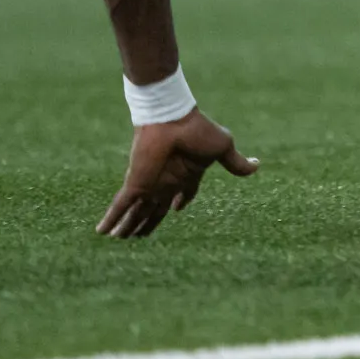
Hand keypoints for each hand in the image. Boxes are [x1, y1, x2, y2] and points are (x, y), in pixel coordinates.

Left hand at [98, 111, 256, 237]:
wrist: (173, 118)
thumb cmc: (198, 130)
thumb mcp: (222, 148)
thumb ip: (236, 163)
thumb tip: (258, 166)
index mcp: (186, 174)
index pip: (182, 194)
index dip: (179, 202)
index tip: (175, 210)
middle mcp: (166, 181)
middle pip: (155, 209)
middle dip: (147, 223)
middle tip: (138, 236)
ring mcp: (149, 184)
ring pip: (137, 213)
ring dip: (128, 227)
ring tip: (119, 240)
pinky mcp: (135, 184)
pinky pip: (120, 207)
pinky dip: (111, 219)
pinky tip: (101, 232)